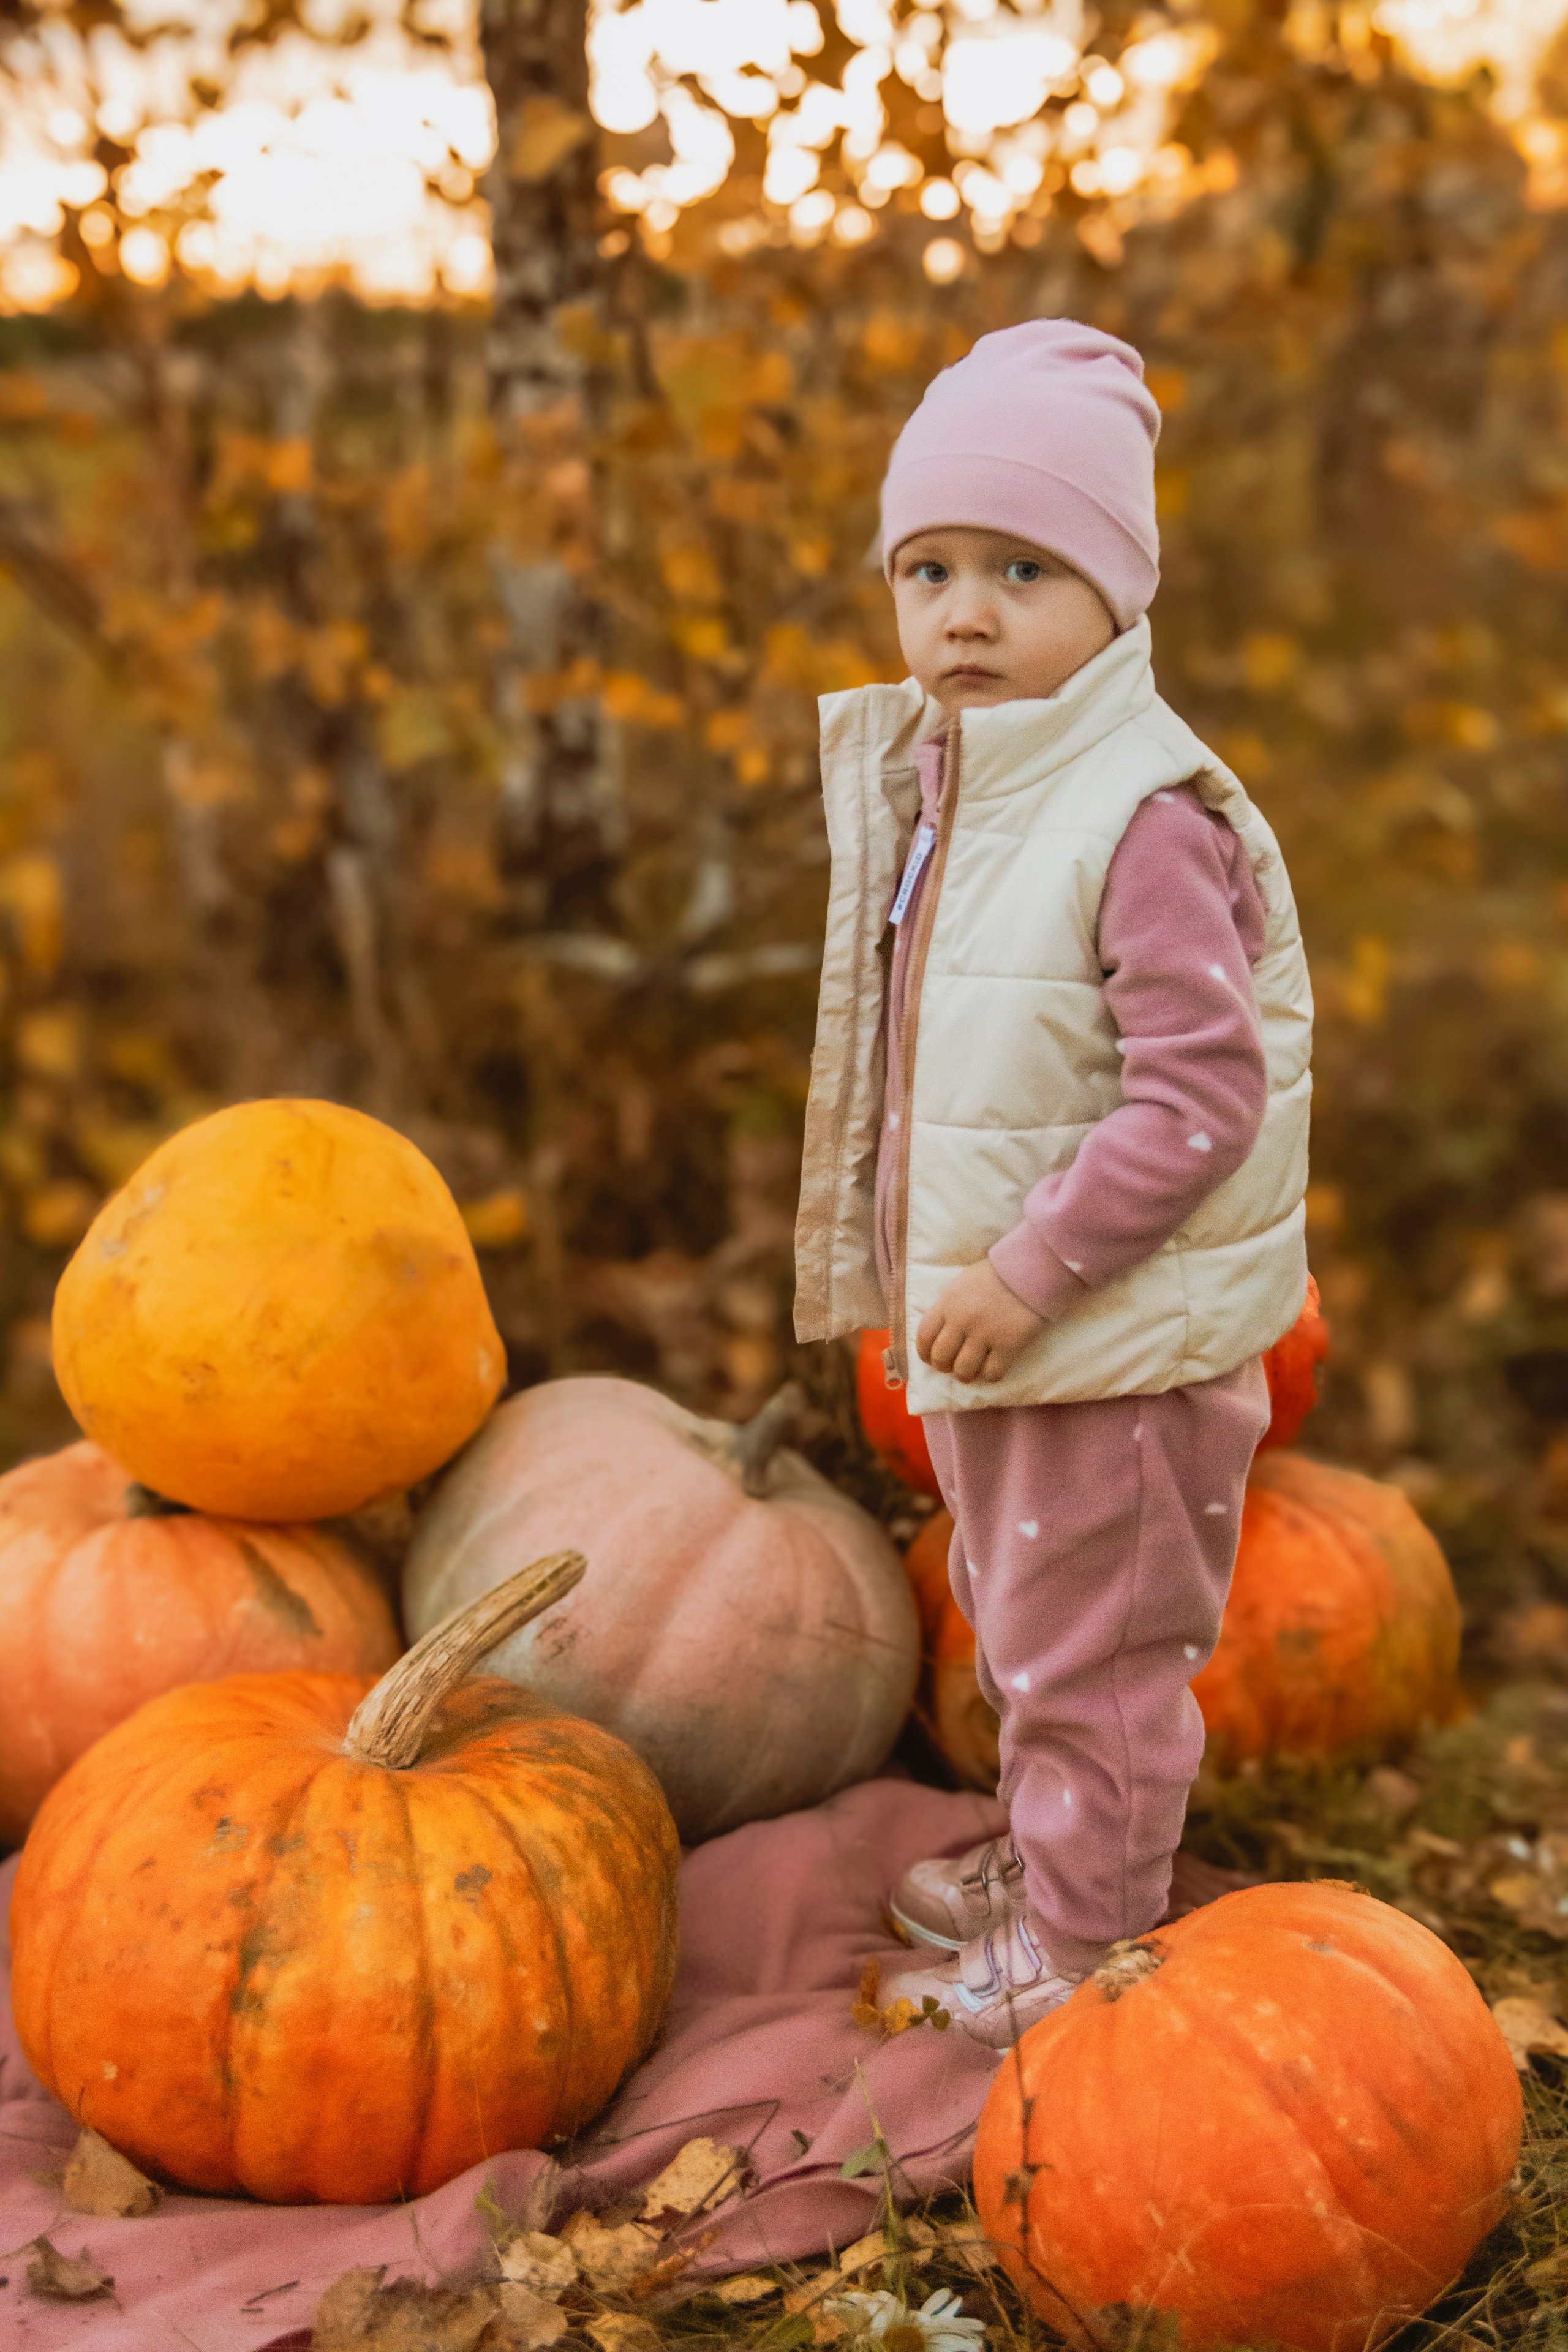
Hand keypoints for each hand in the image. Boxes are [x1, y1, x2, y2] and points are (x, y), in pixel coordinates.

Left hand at [916, 1260, 1045, 1384]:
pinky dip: (990, 1375)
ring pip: (964, 1370)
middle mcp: (962, 1320)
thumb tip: (939, 1329)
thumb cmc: (996, 1274)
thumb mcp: (962, 1282)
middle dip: (942, 1367)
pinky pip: (992, 1373)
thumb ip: (948, 1305)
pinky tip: (993, 1367)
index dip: (924, 1352)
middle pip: (941, 1357)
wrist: (1031, 1269)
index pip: (925, 1336)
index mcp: (948, 1303)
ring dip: (964, 1375)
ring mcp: (986, 1334)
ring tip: (971, 1372)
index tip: (930, 1358)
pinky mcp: (1009, 1345)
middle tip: (951, 1367)